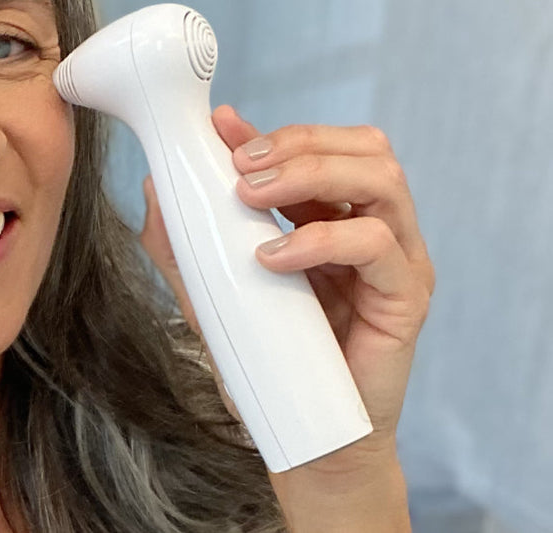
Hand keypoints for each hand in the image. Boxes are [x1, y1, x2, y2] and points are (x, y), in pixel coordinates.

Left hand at [139, 104, 434, 475]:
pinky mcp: (406, 298)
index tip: (220, 129)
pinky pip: (377, 244)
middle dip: (298, 142)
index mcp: (336, 217)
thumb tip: (158, 185)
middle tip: (238, 166)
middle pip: (365, 149)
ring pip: (382, 181)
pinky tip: (272, 258)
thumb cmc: (268, 361)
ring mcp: (397, 262)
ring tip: (251, 196)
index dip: (275, 132)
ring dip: (311, 173)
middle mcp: (375, 230)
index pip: (324, 147)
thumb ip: (189, 242)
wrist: (306, 436)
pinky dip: (321, 239)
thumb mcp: (214, 293)